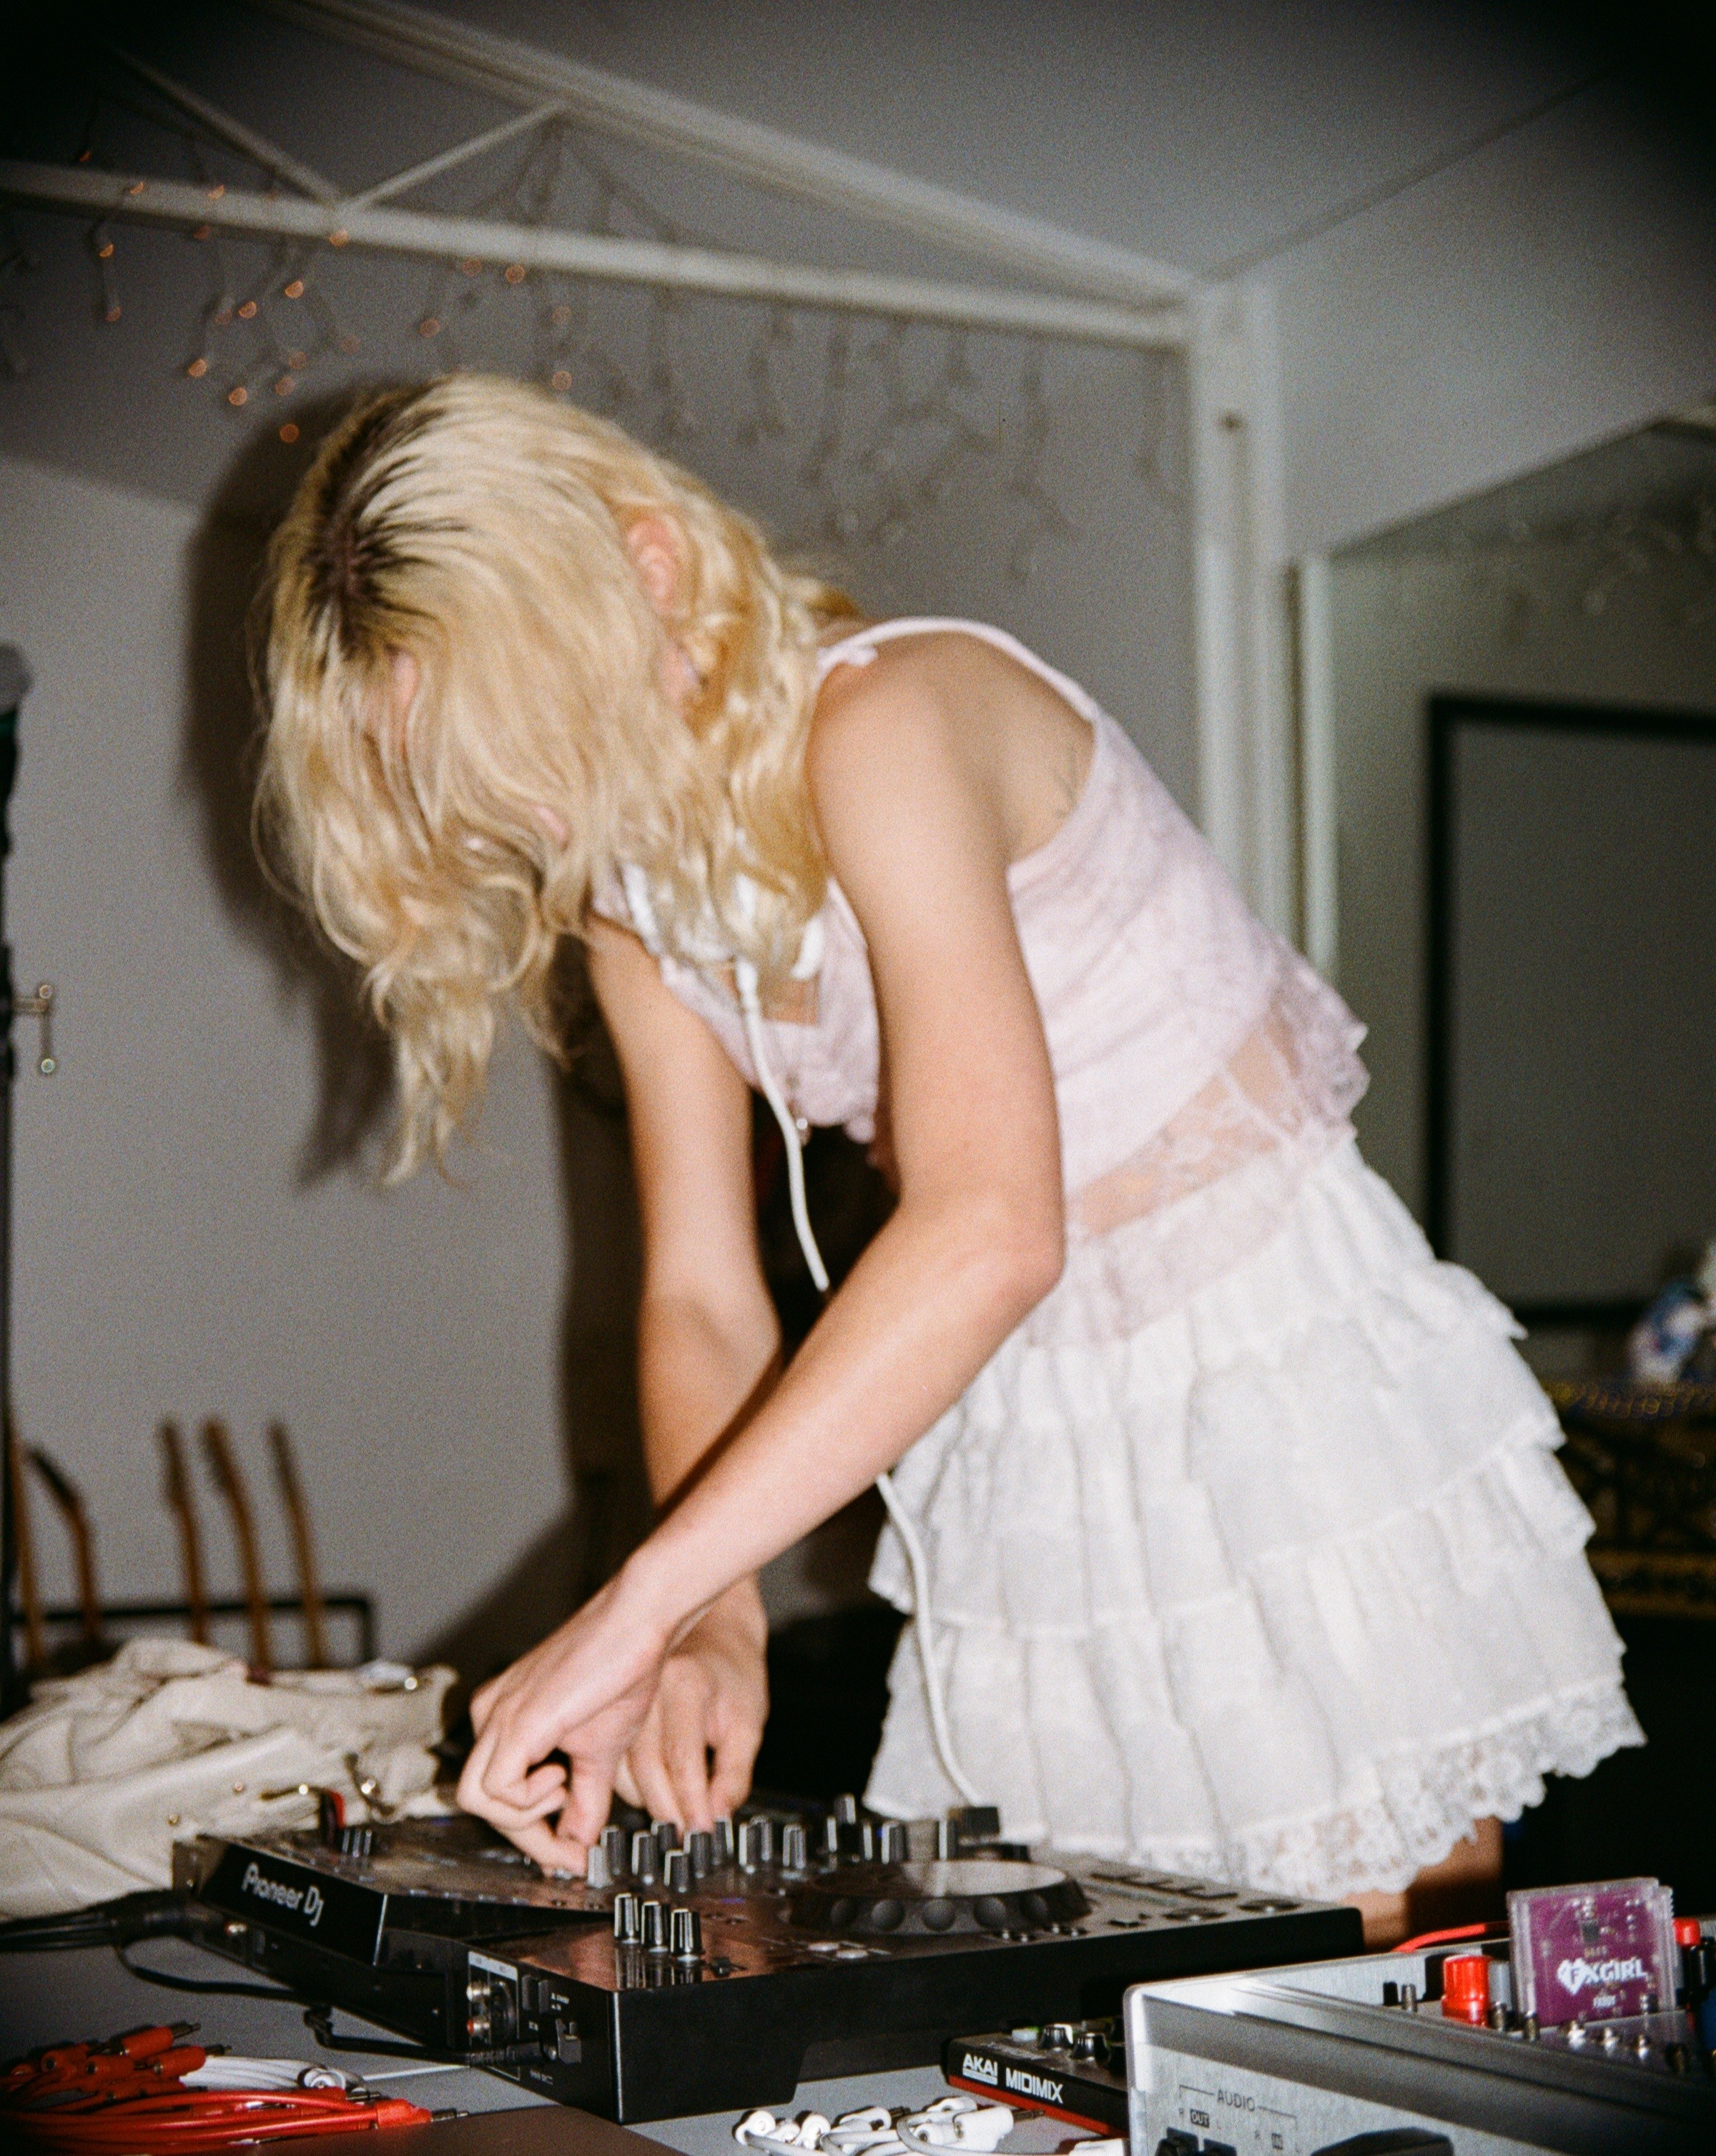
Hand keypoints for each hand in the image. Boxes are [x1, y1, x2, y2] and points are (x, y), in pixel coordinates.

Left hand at [457, 1569, 671, 1870]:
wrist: (638, 1622)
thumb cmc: (624, 1671)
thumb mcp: (601, 1751)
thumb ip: (586, 1799)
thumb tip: (580, 1845)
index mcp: (505, 1717)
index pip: (496, 1793)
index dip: (533, 1834)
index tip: (570, 1855)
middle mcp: (490, 1713)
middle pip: (478, 1801)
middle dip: (526, 1834)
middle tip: (570, 1845)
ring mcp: (498, 1714)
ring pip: (476, 1800)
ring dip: (524, 1819)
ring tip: (567, 1792)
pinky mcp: (515, 1720)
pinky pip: (497, 1788)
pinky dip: (529, 1801)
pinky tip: (563, 1776)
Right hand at [615, 1579, 768, 1829]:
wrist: (711, 1632)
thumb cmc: (733, 1673)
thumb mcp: (748, 1722)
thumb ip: (734, 1774)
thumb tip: (717, 1820)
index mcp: (685, 1683)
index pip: (683, 1759)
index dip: (694, 1804)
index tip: (704, 1832)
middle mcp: (647, 1688)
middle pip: (646, 1769)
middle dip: (669, 1811)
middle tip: (689, 1836)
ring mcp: (623, 1696)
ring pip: (621, 1771)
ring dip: (648, 1802)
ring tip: (677, 1818)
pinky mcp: (610, 1710)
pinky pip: (611, 1763)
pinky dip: (632, 1786)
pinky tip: (656, 1793)